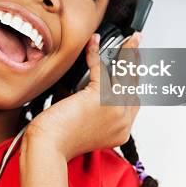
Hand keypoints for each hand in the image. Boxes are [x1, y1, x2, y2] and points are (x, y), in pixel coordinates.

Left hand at [26, 33, 140, 160]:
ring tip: (130, 39)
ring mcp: (115, 110)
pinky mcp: (101, 98)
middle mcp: (122, 122)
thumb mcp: (85, 125)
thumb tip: (95, 89)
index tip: (132, 68)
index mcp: (121, 132)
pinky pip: (102, 69)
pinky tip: (94, 43)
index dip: (133, 82)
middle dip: (137, 63)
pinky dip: (96, 53)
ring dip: (128, 53)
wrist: (48, 147)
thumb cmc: (59, 140)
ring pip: (125, 75)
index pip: (134, 102)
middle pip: (134, 86)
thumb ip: (97, 111)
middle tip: (136, 45)